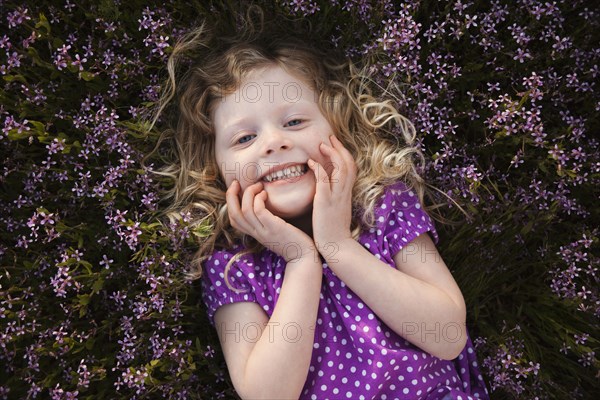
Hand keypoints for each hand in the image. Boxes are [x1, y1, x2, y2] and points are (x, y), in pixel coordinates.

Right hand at [226, 180, 315, 262]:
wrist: (304, 257)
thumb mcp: (275, 231)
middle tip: (237, 182)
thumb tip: (264, 204)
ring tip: (259, 186)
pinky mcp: (274, 228)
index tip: (236, 188)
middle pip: (234, 214)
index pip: (233, 220)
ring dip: (249, 193)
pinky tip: (266, 194)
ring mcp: (264, 231)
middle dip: (231, 195)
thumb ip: (267, 221)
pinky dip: (259, 199)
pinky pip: (259, 211)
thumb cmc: (294, 241)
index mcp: (255, 233)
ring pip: (245, 210)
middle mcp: (256, 233)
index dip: (230, 203)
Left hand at [307, 135, 356, 258]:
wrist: (336, 246)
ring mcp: (336, 197)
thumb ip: (333, 196)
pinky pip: (325, 182)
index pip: (351, 167)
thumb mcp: (336, 209)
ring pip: (341, 168)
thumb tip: (325, 188)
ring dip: (332, 154)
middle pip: (349, 163)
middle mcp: (344, 192)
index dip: (343, 153)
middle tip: (329, 137)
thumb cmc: (333, 230)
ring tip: (321, 145)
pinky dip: (319, 170)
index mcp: (347, 193)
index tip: (334, 144)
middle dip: (339, 148)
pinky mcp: (326, 203)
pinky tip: (311, 163)